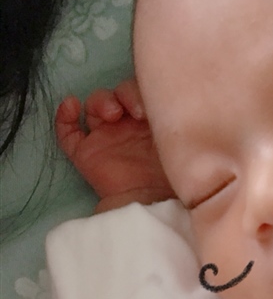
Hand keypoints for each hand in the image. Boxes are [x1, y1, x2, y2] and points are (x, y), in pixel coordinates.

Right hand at [55, 79, 174, 209]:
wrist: (151, 205)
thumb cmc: (172, 176)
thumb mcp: (182, 144)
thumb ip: (178, 122)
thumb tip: (180, 101)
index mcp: (151, 124)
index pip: (141, 94)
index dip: (141, 93)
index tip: (148, 106)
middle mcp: (128, 128)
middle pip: (117, 95)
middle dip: (122, 95)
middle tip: (133, 111)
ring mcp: (106, 139)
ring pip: (94, 106)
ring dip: (100, 101)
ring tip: (111, 114)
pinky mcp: (86, 154)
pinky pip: (68, 131)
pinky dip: (64, 116)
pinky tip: (71, 105)